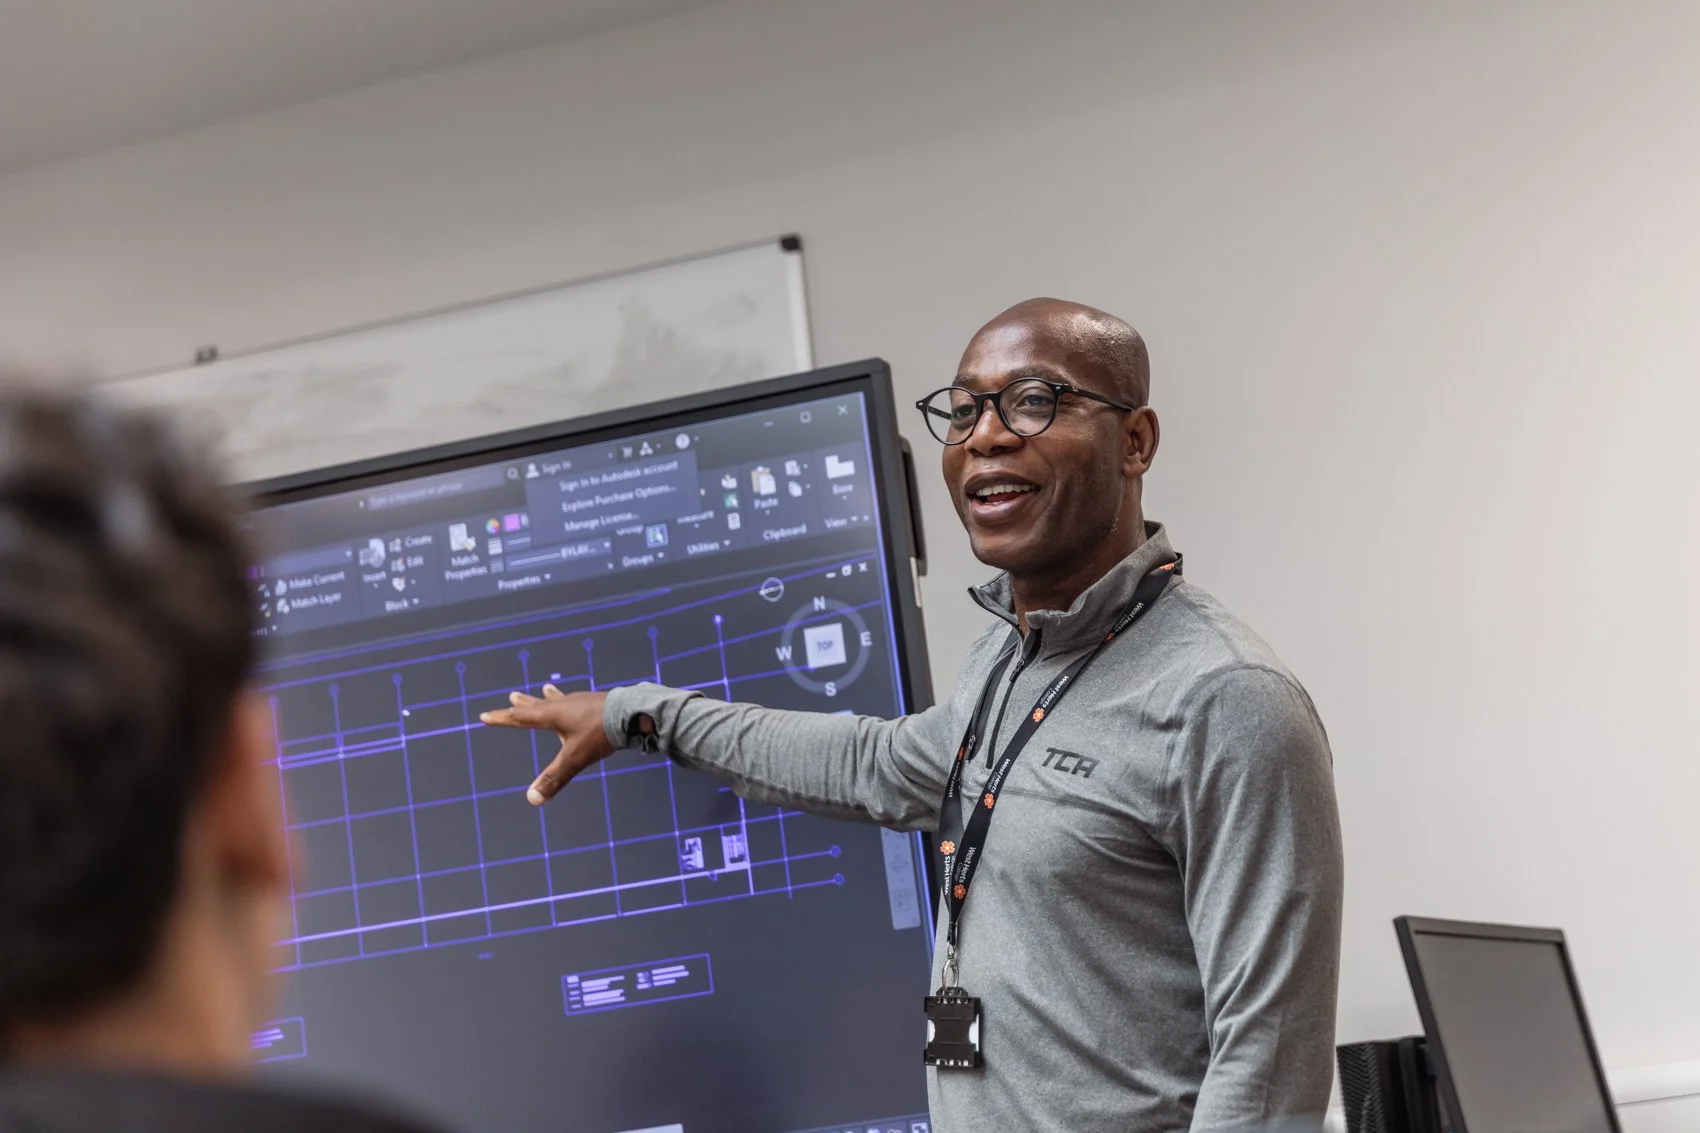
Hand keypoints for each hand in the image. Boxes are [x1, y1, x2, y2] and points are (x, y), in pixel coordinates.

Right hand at [479, 685, 616, 805]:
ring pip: (558, 699)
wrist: (632, 714)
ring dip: (547, 698)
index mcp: (552, 715)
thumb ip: (554, 778)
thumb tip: (532, 799)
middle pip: (537, 705)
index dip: (501, 718)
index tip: (484, 715)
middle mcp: (563, 705)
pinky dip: (570, 700)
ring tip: (544, 689)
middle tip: (512, 697)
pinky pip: (576, 701)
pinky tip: (578, 701)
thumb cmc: (600, 733)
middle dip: (522, 705)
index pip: (519, 718)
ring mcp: (581, 701)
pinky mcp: (596, 702)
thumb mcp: (575, 758)